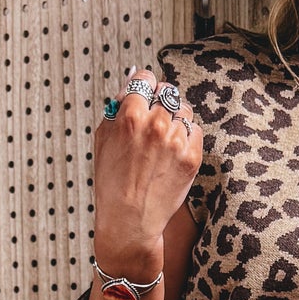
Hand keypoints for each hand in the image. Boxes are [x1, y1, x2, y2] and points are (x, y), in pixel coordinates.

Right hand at [92, 68, 203, 274]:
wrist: (130, 220)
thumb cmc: (112, 181)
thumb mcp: (103, 140)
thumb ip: (117, 110)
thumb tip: (131, 89)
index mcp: (130, 116)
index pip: (144, 78)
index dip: (143, 86)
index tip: (144, 94)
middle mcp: (156, 125)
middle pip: (167, 92)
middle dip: (160, 100)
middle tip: (156, 115)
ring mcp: (176, 141)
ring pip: (184, 110)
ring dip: (175, 117)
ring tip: (165, 135)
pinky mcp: (191, 158)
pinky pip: (195, 131)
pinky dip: (186, 136)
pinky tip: (174, 150)